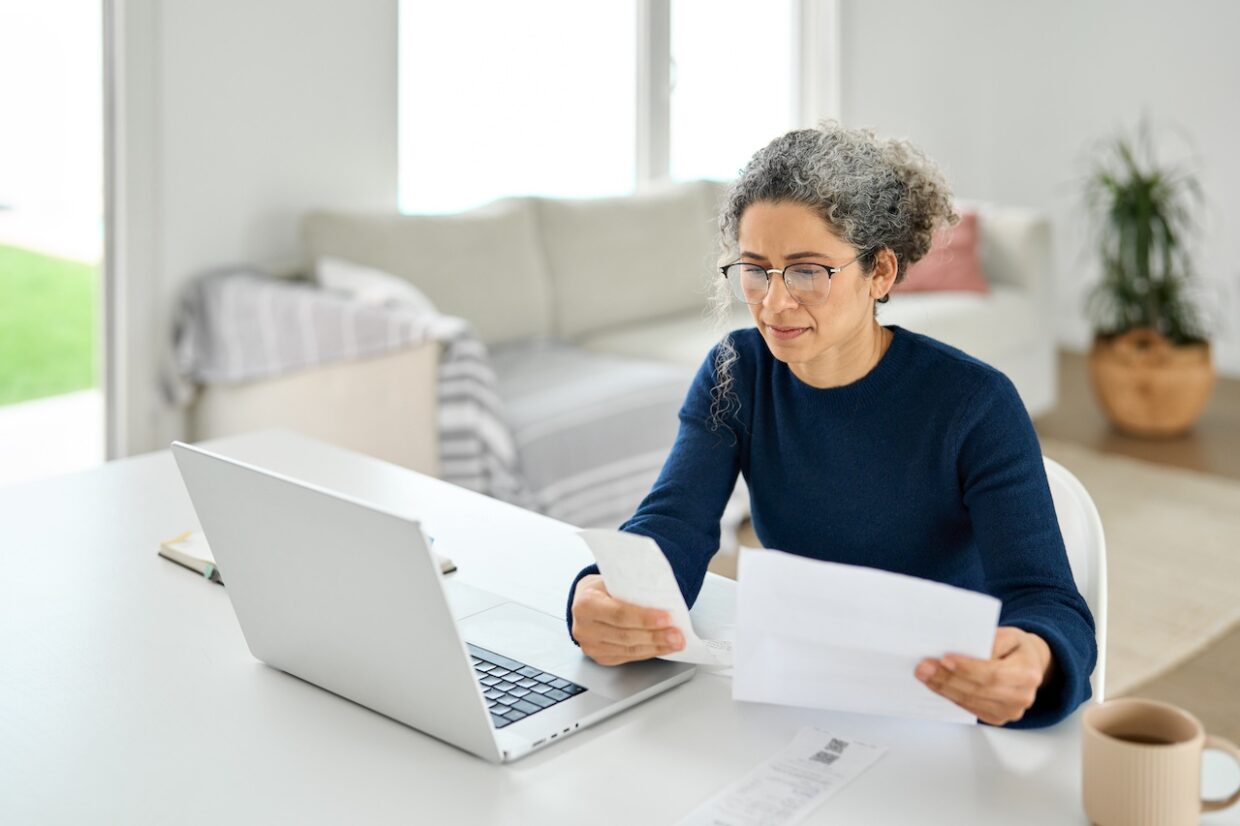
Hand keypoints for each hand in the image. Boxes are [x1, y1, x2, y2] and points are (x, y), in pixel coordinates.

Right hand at [571, 574, 685, 665]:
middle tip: (677, 635)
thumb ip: (630, 589)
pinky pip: (628, 656)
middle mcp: (584, 628)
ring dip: (656, 647)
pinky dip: (648, 652)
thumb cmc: (601, 588)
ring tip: (675, 642)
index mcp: (586, 604)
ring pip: (629, 649)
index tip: (667, 618)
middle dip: (655, 636)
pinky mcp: (599, 657)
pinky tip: (662, 647)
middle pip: (626, 636)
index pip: (619, 614)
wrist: (583, 600)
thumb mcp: (611, 580)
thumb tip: (663, 597)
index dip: (645, 618)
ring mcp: (591, 646)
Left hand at [915, 626, 1053, 725]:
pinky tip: (936, 685)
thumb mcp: (1009, 635)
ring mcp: (1010, 711)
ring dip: (944, 688)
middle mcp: (1022, 696)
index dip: (968, 669)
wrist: (1029, 665)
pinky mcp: (997, 718)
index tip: (944, 659)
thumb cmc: (1015, 648)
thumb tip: (963, 648)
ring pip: (971, 701)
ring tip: (924, 675)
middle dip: (948, 679)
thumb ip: (991, 641)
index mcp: (1028, 673)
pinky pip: (969, 708)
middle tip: (924, 668)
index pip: (994, 674)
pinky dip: (950, 696)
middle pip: (979, 690)